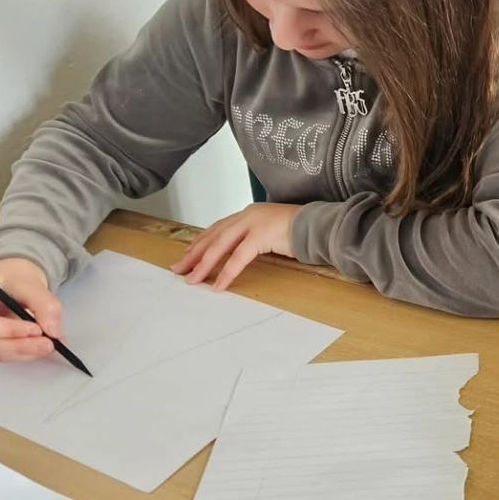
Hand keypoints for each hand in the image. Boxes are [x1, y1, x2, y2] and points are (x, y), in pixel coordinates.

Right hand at [0, 258, 59, 362]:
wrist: (14, 282)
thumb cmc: (14, 279)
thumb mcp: (29, 284)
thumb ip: (43, 304)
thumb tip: (53, 330)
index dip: (6, 330)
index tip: (35, 329)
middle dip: (20, 346)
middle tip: (48, 344)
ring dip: (26, 352)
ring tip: (50, 345)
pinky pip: (8, 354)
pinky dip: (28, 353)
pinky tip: (44, 347)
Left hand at [172, 203, 300, 291]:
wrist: (320, 226)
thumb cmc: (301, 232)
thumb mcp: (272, 233)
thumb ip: (256, 239)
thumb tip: (242, 254)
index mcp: (249, 214)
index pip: (217, 229)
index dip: (200, 243)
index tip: (187, 256)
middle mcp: (247, 215)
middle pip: (213, 236)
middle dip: (194, 254)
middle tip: (179, 269)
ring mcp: (253, 223)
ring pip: (220, 245)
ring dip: (204, 264)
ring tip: (192, 279)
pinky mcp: (261, 235)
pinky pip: (238, 258)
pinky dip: (226, 272)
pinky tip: (218, 285)